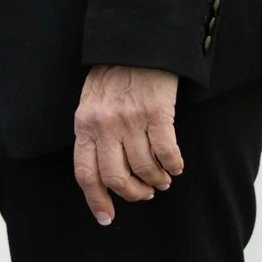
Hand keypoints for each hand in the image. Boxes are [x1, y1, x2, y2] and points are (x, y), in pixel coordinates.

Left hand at [72, 64, 183, 224]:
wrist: (135, 44)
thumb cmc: (112, 77)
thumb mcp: (91, 104)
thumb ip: (93, 135)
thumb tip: (103, 176)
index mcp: (84, 124)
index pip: (86, 173)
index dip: (96, 199)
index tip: (107, 218)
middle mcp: (104, 125)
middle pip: (116, 177)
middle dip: (133, 194)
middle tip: (146, 194)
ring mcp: (130, 119)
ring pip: (144, 168)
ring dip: (157, 180)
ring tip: (162, 179)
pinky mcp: (157, 113)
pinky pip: (167, 153)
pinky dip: (174, 165)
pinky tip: (176, 166)